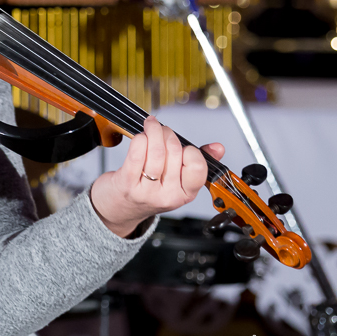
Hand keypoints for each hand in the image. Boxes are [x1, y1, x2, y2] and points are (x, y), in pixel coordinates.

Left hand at [89, 116, 224, 237]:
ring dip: (153, 131)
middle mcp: (168, 196)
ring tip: (151, 126)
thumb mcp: (176, 181)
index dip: (190, 150)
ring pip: (156, 150)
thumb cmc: (148, 189)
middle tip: (162, 130)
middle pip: (175, 152)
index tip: (182, 146)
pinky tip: (140, 137)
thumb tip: (217, 148)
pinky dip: (139, 138)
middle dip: (168, 134)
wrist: (119, 209)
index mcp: (185, 194)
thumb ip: (198, 163)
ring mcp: (147, 191)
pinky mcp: (127, 183)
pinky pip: (137, 152)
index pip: (197, 167)